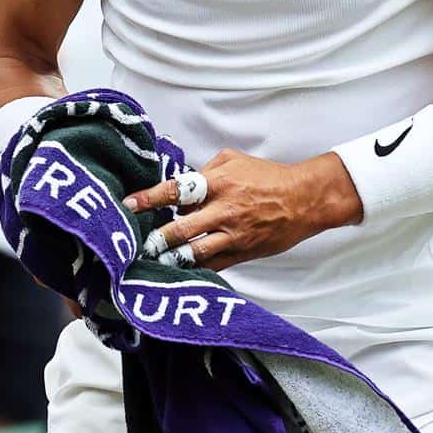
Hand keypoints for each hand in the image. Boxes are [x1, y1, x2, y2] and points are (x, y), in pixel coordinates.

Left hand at [121, 149, 361, 270]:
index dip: (149, 198)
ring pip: (195, 252)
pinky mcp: (242, 253)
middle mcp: (224, 210)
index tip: (128, 204)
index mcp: (218, 183)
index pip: (176, 190)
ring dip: (170, 259)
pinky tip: (176, 272)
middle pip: (181, 228)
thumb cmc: (267, 177)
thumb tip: (179, 190)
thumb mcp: (233, 159)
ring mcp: (233, 235)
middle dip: (156, 239)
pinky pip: (213, 265)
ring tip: (150, 263)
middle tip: (134, 245)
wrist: (304, 200)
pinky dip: (193, 269)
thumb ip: (203, 170)